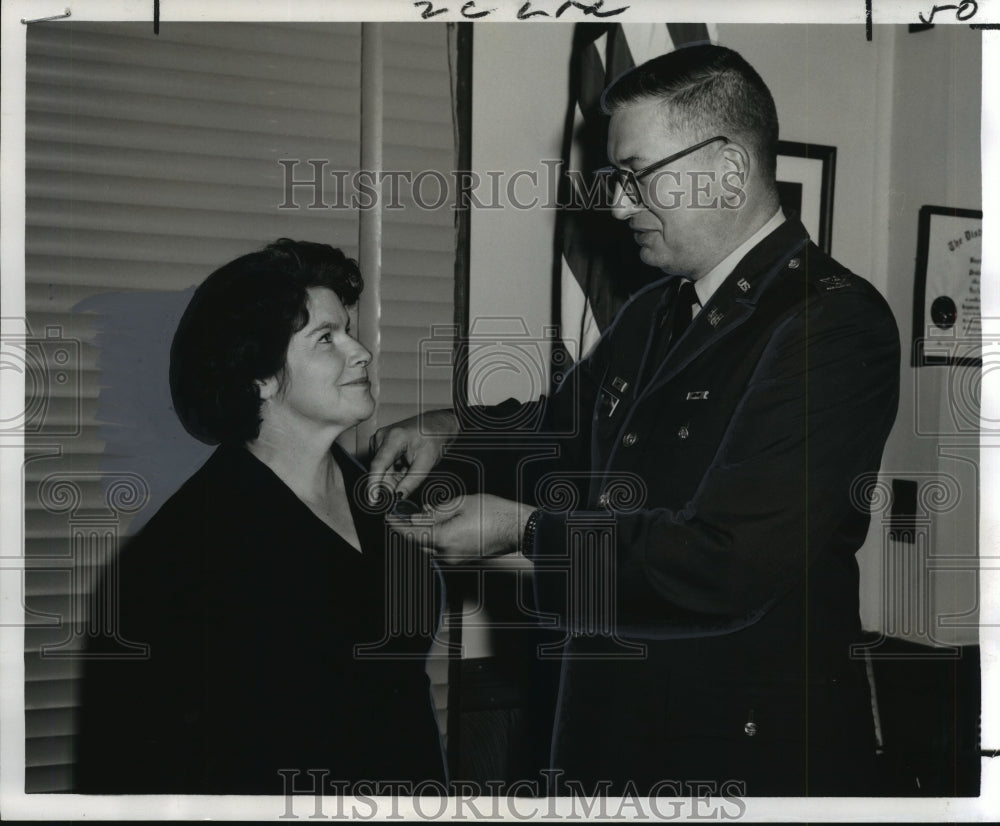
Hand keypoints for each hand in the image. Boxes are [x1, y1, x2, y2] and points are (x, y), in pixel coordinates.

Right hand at [366, 409, 458, 503]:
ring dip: (394, 477)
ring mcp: (380, 439)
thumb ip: (411, 482)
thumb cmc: (434, 439)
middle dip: (390, 483)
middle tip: (405, 489)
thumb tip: (398, 497)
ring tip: (410, 469)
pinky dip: (394, 471)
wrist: (436, 425)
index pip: (378, 465)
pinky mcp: (380, 443)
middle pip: (380, 470)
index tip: (373, 500)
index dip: (374, 484)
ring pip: (382, 469)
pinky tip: (405, 466)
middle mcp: (382, 436)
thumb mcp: (426, 463)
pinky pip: (384, 465)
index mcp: (394, 438)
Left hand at [387, 494, 534, 564]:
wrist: (517, 528)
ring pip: (429, 547)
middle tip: (400, 517)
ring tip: (418, 519)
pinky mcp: (462, 559)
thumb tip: (422, 514)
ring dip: (421, 535)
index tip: (388, 518)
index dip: (397, 526)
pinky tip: (436, 526)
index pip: (411, 535)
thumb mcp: (461, 503)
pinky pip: (441, 549)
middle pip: (418, 543)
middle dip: (408, 530)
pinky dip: (434, 538)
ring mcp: (455, 559)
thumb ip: (437, 510)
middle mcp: (446, 553)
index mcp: (444, 539)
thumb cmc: (494, 513)